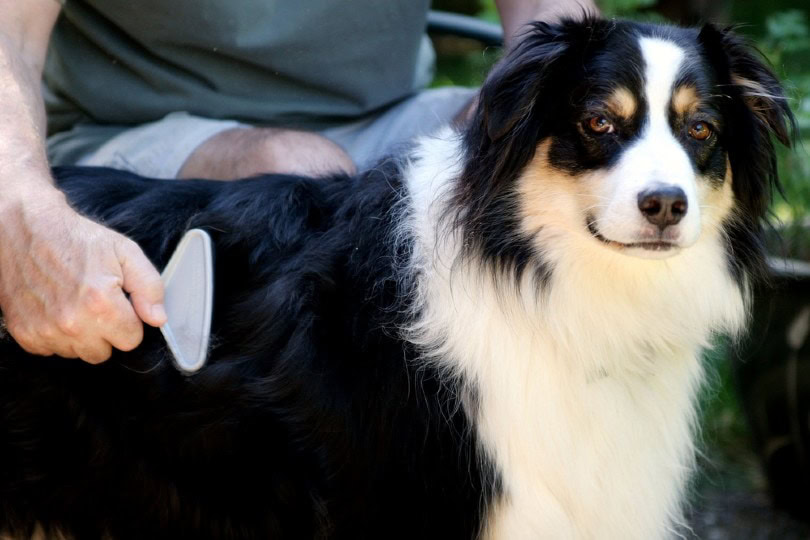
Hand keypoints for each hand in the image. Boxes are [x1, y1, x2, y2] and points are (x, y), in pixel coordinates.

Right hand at [0, 190, 166, 362]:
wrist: (26, 229)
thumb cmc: (76, 239)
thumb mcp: (125, 253)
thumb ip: (149, 288)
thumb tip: (158, 319)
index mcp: (100, 303)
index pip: (131, 340)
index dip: (129, 322)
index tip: (119, 305)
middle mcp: (71, 322)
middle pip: (104, 352)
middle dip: (106, 332)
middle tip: (96, 303)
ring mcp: (45, 330)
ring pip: (77, 353)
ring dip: (80, 335)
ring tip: (74, 303)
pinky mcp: (24, 333)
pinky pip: (52, 350)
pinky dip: (56, 335)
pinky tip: (56, 309)